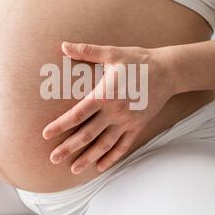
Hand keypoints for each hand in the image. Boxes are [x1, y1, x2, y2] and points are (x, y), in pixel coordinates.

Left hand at [43, 41, 176, 173]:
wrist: (168, 71)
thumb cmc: (138, 61)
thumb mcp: (112, 53)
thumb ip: (86, 51)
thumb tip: (63, 45)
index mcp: (105, 95)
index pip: (77, 114)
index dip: (61, 126)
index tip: (46, 135)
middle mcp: (114, 112)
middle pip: (87, 134)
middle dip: (69, 147)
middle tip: (53, 158)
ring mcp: (127, 122)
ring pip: (104, 145)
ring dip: (87, 158)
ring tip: (73, 169)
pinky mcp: (137, 127)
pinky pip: (123, 146)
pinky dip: (111, 158)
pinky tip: (100, 166)